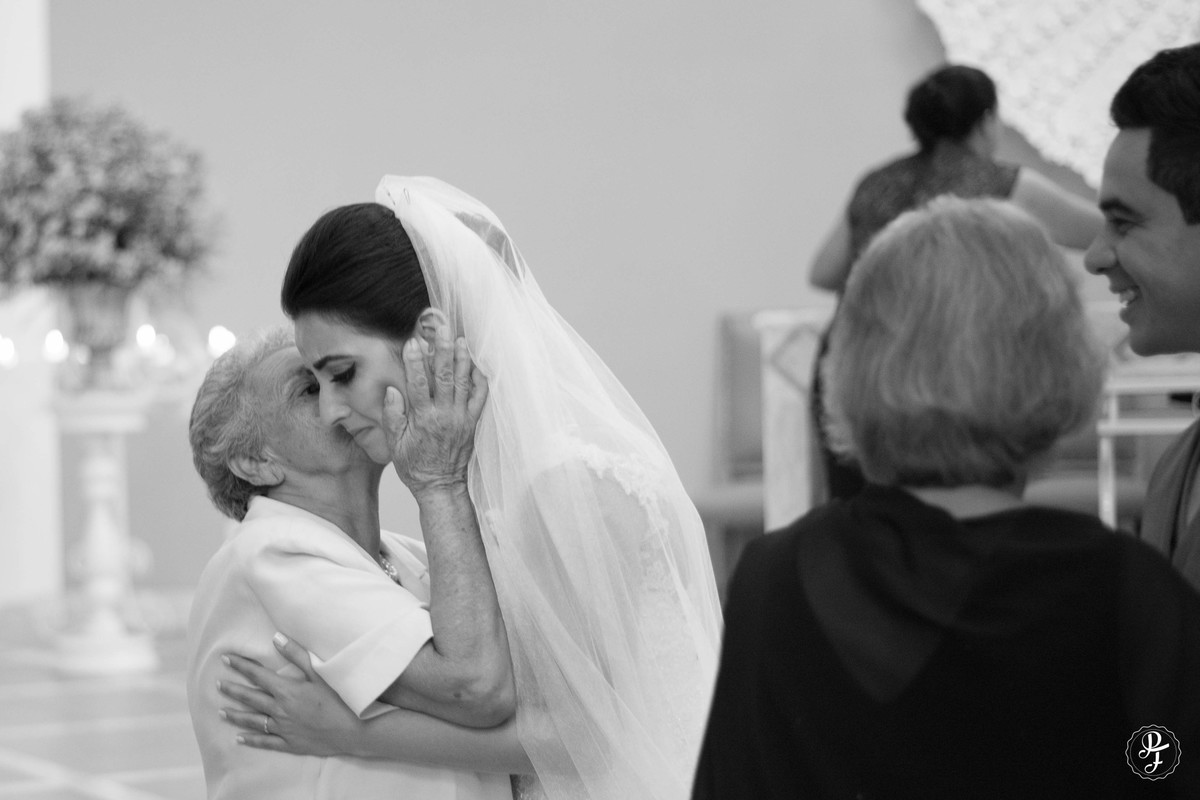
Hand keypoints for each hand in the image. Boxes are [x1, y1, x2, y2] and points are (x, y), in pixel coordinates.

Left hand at [217, 634, 363, 757]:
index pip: (257, 675)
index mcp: (287, 690)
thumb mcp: (320, 674)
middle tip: (217, 684)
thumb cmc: (339, 700)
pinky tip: (239, 738)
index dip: (241, 666)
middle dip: (233, 689)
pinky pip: (265, 742)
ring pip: (253, 721)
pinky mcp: (289, 743)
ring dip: (236, 715)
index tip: (226, 659)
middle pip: (250, 698)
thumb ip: (297, 655)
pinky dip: (251, 740)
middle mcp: (280, 710)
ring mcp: (283, 728)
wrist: (352, 731)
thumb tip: (277, 638)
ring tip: (221, 711)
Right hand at [384, 314, 487, 496]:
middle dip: (442, 351)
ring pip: (463, 383)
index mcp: (423, 420)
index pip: (418, 384)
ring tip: (461, 340)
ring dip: (462, 359)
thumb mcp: (395, 445)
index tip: (412, 342)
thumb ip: (392, 417)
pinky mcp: (472, 423)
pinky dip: (479, 380)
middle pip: (444, 377)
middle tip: (442, 330)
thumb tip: (391, 391)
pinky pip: (479, 398)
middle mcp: (445, 416)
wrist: (441, 487)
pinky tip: (476, 364)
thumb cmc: (415, 466)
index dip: (414, 362)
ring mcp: (461, 418)